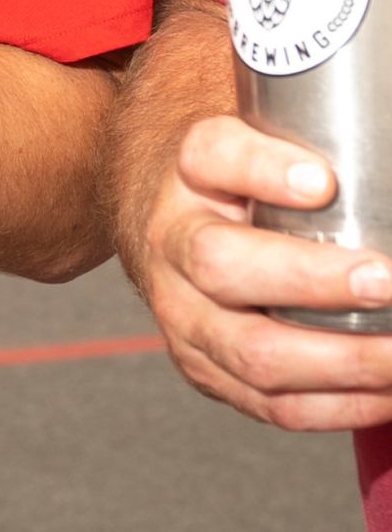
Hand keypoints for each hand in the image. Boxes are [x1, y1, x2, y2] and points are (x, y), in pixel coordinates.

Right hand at [136, 113, 391, 430]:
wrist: (161, 207)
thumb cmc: (238, 171)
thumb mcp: (255, 128)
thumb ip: (316, 126)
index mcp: (187, 168)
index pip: (210, 154)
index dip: (262, 169)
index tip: (323, 179)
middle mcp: (170, 236)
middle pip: (219, 263)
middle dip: (313, 281)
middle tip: (386, 281)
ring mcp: (180, 308)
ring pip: (249, 349)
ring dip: (340, 360)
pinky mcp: (202, 363)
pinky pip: (267, 403)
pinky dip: (337, 406)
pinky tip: (386, 392)